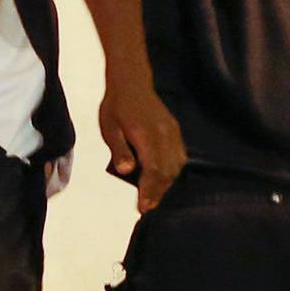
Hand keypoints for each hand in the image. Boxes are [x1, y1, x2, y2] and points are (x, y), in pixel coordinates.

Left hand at [100, 76, 185, 211]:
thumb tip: (126, 170)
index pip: (152, 169)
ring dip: (166, 183)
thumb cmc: (116, 106)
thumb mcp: (110, 128)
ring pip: (176, 165)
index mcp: (146, 134)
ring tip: (154, 197)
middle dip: (158, 192)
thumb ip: (119, 150)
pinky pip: (179, 156)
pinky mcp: (175, 131)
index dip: (149, 191)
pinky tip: (163, 180)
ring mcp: (172, 133)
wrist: (132, 83)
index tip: (143, 207)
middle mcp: (164, 135)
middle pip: (167, 171)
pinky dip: (173, 171)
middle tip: (147, 208)